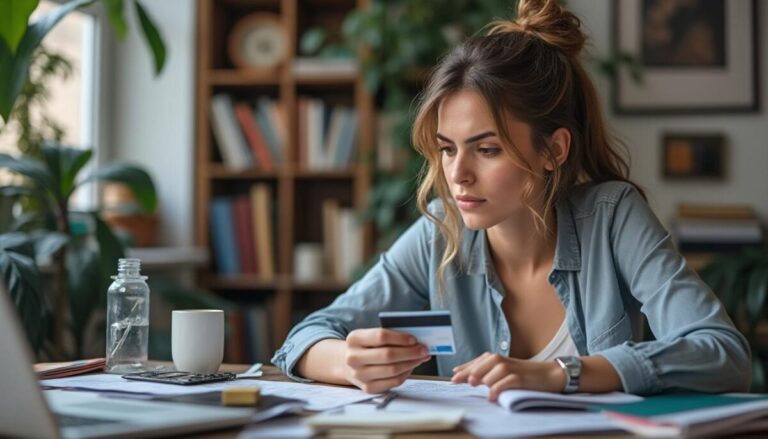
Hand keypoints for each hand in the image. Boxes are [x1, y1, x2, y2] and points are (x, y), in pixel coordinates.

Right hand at [342, 328, 430, 393]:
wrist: (347, 363)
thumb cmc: (366, 346)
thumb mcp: (370, 336)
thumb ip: (390, 336)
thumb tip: (416, 341)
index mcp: (354, 339)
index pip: (381, 336)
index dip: (400, 338)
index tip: (414, 339)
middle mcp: (353, 358)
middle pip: (388, 355)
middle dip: (410, 352)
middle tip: (423, 349)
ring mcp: (359, 375)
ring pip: (392, 370)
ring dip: (411, 363)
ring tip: (420, 357)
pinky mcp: (368, 388)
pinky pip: (393, 382)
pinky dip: (406, 373)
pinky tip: (410, 366)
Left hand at [451, 353, 565, 400]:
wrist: (548, 374)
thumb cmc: (523, 373)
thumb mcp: (502, 370)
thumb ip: (485, 370)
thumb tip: (463, 375)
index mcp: (495, 358)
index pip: (475, 363)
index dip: (463, 370)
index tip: (454, 377)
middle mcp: (500, 361)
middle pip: (480, 368)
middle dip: (469, 375)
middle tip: (462, 383)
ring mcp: (510, 368)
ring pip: (491, 375)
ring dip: (485, 383)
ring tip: (484, 391)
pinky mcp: (519, 378)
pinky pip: (504, 383)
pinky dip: (497, 390)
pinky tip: (492, 397)